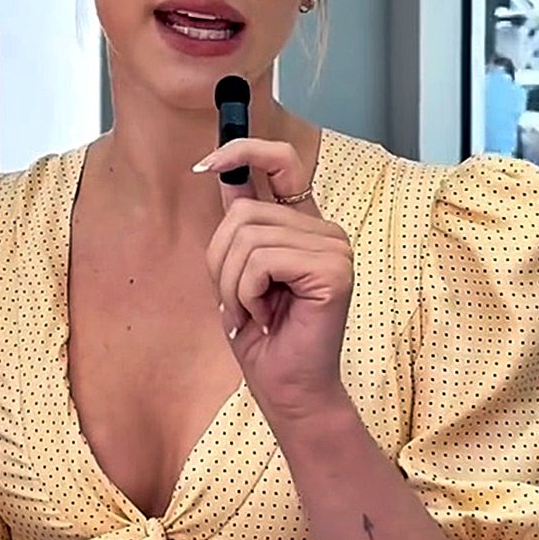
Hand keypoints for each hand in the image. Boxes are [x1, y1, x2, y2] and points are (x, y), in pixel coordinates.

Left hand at [198, 137, 353, 421]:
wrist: (287, 388)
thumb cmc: (263, 335)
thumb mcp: (236, 270)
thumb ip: (238, 224)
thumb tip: (219, 169)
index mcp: (303, 226)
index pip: (281, 161)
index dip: (242, 150)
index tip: (205, 163)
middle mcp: (324, 231)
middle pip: (244, 212)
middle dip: (220, 260)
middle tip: (235, 301)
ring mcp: (333, 248)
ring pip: (248, 237)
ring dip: (232, 284)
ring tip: (250, 313)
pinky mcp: (333, 270)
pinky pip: (262, 261)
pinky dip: (247, 293)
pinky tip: (263, 317)